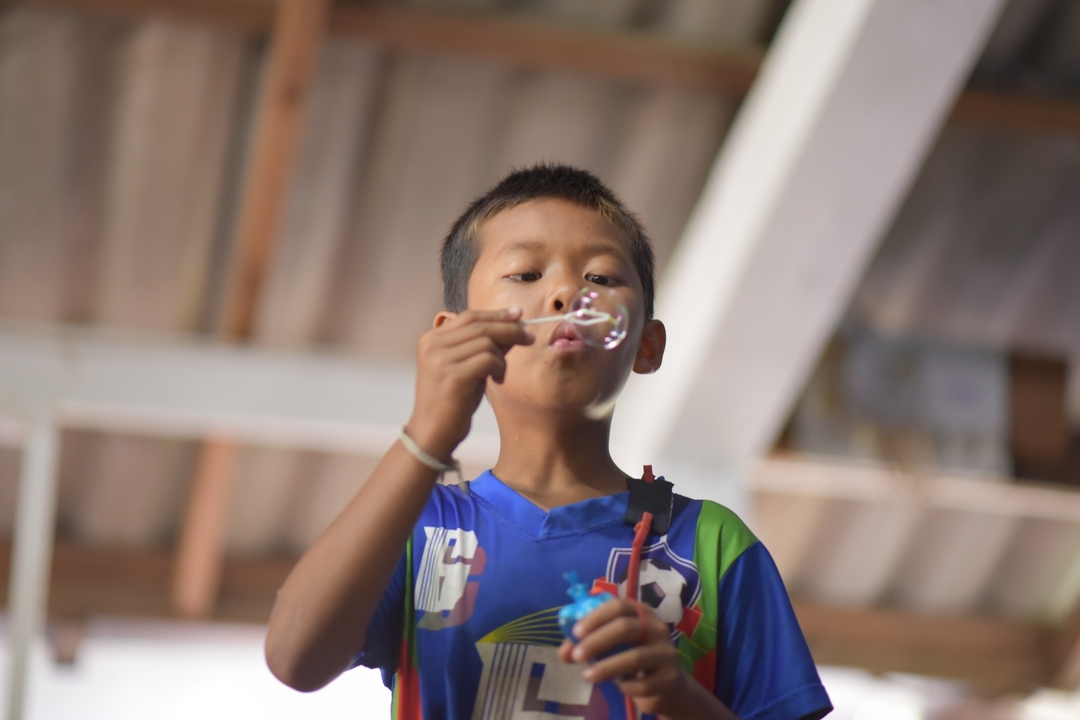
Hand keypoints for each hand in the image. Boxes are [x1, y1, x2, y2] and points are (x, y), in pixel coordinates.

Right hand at [406, 308, 532, 461]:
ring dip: (501, 357)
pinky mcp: (452, 376)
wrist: (432, 433)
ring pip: (486, 342)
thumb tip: (513, 325)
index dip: (496, 314)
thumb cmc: (452, 401)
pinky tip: (496, 380)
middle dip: (509, 329)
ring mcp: (441, 360)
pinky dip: (499, 368)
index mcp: (432, 339)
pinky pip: (487, 360)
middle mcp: (433, 345)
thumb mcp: (467, 367)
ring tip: (500, 374)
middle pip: (480, 325)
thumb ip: (484, 346)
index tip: (518, 315)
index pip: (469, 316)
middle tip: (529, 338)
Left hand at [557, 599, 690, 717]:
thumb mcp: (610, 646)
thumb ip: (585, 644)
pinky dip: (625, 686)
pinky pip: (642, 683)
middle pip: (625, 628)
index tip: (576, 632)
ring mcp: (665, 653)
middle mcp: (657, 628)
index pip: (618, 606)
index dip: (596, 617)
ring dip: (606, 667)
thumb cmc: (632, 657)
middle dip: (597, 641)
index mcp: (641, 612)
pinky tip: (620, 686)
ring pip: (635, 657)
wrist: (667, 685)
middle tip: (577, 655)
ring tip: (586, 676)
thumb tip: (564, 652)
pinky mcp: (669, 678)